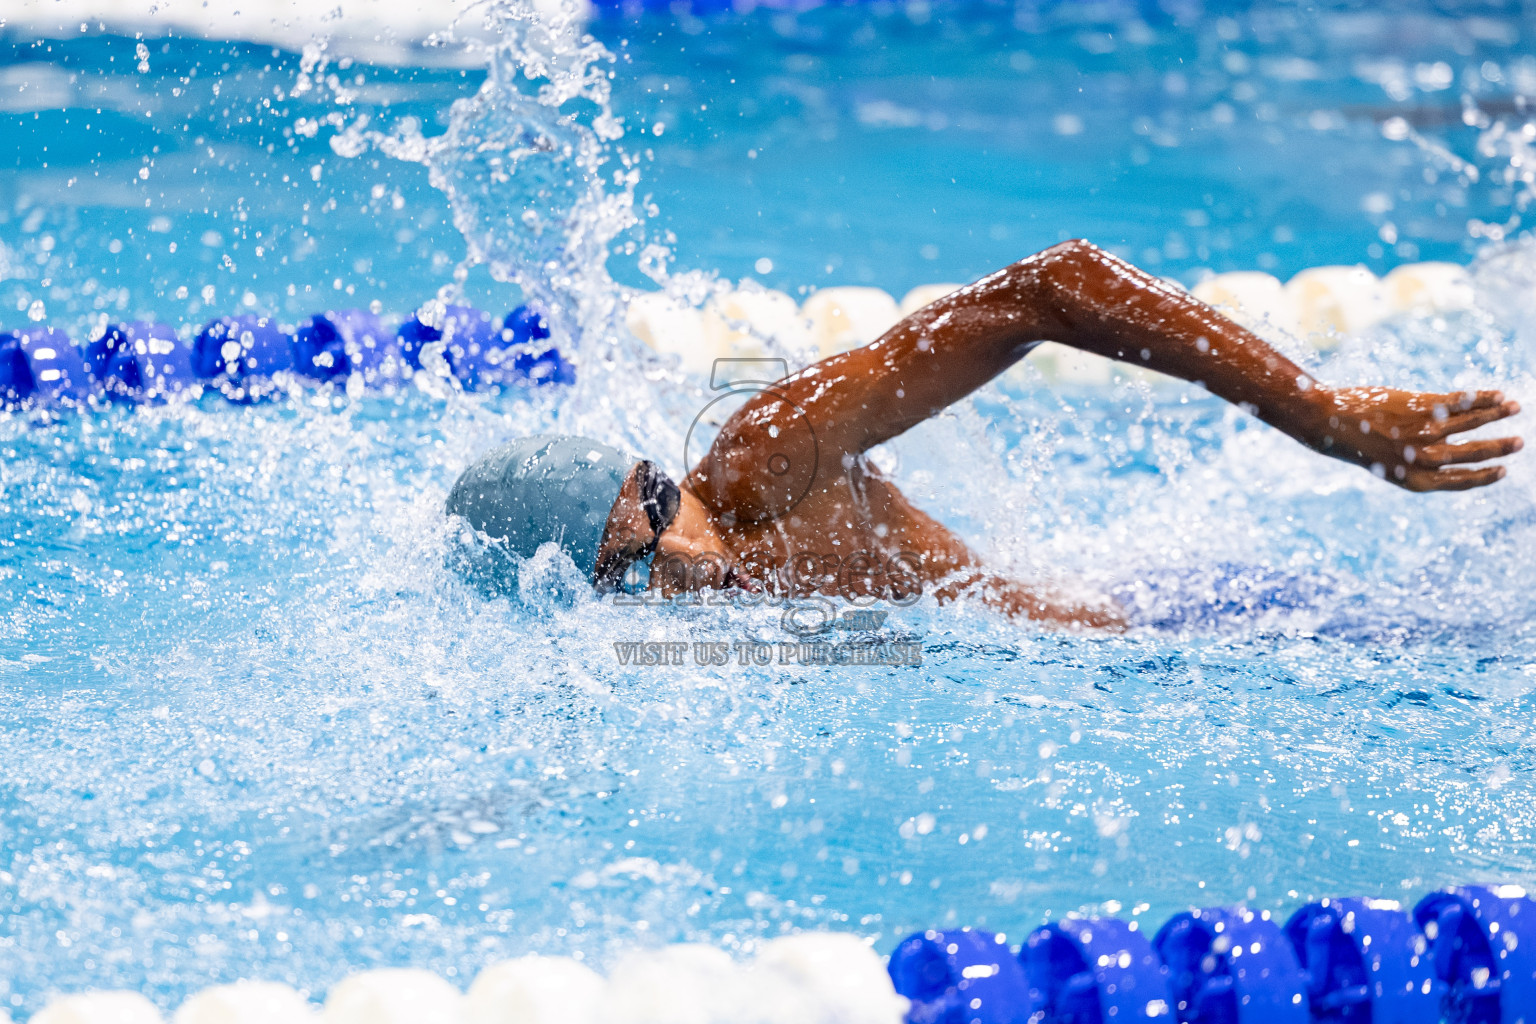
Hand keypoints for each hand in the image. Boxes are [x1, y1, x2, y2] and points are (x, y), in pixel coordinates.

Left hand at [1306, 386, 1522, 491]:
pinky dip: (1481, 398)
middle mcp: (1422, 460)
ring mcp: (1423, 433)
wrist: (1327, 421)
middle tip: (1520, 443)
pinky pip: (1459, 402)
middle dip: (1499, 448)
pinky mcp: (1420, 408)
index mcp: (1413, 480)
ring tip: (1516, 408)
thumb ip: (1414, 464)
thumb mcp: (1385, 463)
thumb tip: (1444, 457)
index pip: (1459, 481)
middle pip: (1471, 454)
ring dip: (1496, 414)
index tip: (1503, 471)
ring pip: (1470, 424)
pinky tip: (1496, 394)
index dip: (1484, 477)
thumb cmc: (1355, 442)